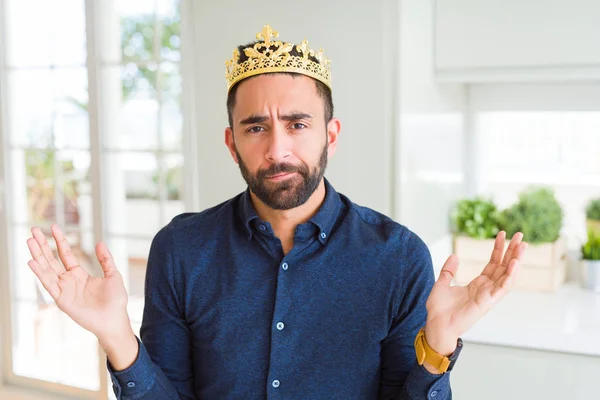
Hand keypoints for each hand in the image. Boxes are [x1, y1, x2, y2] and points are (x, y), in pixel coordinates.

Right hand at [26, 224, 130, 340]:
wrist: (114, 318)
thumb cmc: (115, 300)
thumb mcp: (112, 274)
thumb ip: (105, 260)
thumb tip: (99, 243)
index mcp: (79, 274)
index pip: (65, 254)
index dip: (60, 240)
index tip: (53, 227)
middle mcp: (68, 281)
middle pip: (51, 259)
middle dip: (42, 245)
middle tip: (34, 230)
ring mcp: (63, 289)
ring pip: (47, 269)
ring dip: (38, 255)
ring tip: (29, 241)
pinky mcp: (61, 299)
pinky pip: (48, 283)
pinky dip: (40, 273)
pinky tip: (32, 261)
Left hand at [424, 231, 526, 356]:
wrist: (436, 324)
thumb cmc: (439, 309)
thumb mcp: (442, 284)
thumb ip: (449, 271)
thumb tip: (454, 255)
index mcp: (478, 285)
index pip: (493, 264)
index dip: (498, 249)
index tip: (503, 234)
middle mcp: (486, 289)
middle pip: (503, 267)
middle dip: (512, 251)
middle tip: (519, 235)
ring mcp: (488, 296)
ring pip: (507, 275)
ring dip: (515, 260)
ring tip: (522, 245)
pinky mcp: (488, 302)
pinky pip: (503, 288)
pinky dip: (510, 276)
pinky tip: (515, 263)